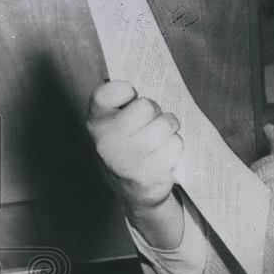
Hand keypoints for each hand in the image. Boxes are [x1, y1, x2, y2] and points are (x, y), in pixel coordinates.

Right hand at [86, 81, 184, 246]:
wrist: (133, 190)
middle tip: (152, 123)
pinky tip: (163, 156)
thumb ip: (126, 102)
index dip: (125, 90)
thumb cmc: (131, 145)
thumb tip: (145, 84)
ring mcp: (125, 160)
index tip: (131, 97)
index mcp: (97, 122)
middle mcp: (106, 142)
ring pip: (166, 125)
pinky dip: (175, 148)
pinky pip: (175, 145)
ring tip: (159, 140)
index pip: (107, 93)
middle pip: (146, 106)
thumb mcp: (119, 122)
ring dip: (170, 130)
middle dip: (156, 112)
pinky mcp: (146, 176)